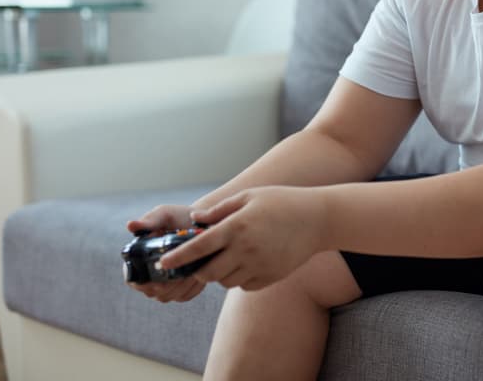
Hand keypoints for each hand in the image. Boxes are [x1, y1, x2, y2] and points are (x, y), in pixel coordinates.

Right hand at [125, 204, 206, 302]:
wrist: (204, 223)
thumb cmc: (179, 217)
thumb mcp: (164, 215)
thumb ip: (149, 220)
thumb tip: (130, 225)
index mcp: (138, 260)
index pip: (135, 282)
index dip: (148, 281)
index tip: (165, 268)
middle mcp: (149, 276)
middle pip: (155, 292)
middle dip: (171, 282)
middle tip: (186, 266)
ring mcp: (165, 285)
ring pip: (170, 296)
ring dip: (183, 284)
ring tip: (194, 267)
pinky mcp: (182, 289)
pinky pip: (185, 296)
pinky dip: (193, 287)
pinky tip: (200, 272)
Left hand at [158, 186, 326, 291]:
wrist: (319, 219)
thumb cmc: (282, 202)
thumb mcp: (250, 196)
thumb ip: (220, 210)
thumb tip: (196, 221)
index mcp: (237, 227)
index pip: (198, 247)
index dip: (178, 257)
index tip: (163, 264)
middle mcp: (245, 250)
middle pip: (208, 272)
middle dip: (198, 270)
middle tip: (199, 262)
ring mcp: (259, 266)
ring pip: (225, 281)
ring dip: (219, 274)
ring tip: (228, 258)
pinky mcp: (270, 277)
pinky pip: (244, 286)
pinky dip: (239, 278)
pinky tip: (247, 263)